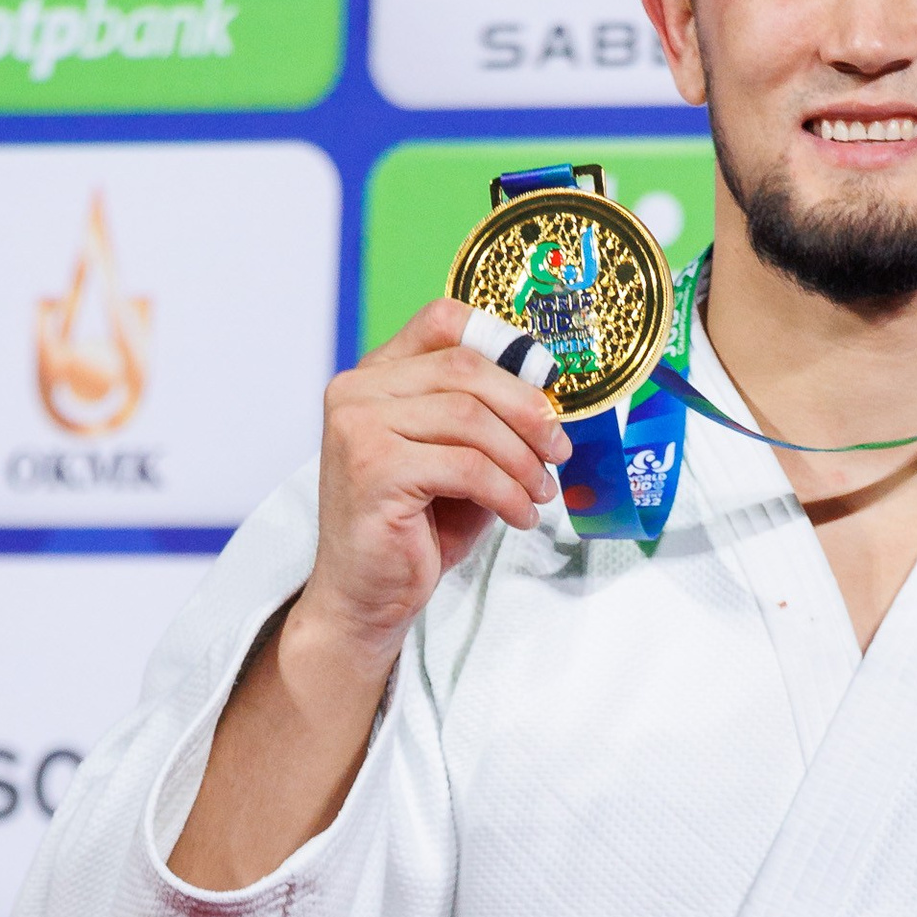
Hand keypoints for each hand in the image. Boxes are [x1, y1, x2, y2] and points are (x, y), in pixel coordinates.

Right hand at [301, 297, 569, 680]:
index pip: (443, 321)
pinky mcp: (374, 469)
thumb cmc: (413, 528)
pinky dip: (507, 493)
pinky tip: (520, 515)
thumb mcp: (456, 458)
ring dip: (522, 459)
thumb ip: (486, 420)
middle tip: (558, 450)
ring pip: (471, 418)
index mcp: (376, 375)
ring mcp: (358, 427)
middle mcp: (358, 391)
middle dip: (527, 409)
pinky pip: (467, 467)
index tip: (545, 385)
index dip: (504, 344)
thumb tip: (549, 402)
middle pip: (465, 368)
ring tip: (540, 492)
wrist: (366, 595)